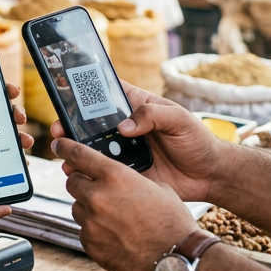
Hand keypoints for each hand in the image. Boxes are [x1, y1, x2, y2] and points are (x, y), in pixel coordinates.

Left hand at [0, 83, 32, 181]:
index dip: (2, 89)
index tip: (11, 90)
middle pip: (4, 114)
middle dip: (16, 113)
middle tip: (18, 118)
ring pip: (8, 135)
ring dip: (20, 136)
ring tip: (24, 142)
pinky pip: (4, 157)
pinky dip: (14, 159)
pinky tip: (21, 162)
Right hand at [49, 82, 227, 202]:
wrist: (210, 175)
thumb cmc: (198, 140)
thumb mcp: (179, 119)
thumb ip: (153, 115)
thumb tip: (124, 127)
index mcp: (136, 107)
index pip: (105, 95)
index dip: (84, 94)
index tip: (66, 96)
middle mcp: (125, 128)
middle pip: (91, 124)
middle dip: (71, 127)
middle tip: (60, 132)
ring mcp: (124, 151)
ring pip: (93, 150)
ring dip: (77, 153)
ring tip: (66, 158)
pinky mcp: (126, 173)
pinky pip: (103, 173)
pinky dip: (90, 174)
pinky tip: (80, 176)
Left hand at [54, 136, 196, 270]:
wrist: (177, 259)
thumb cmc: (172, 221)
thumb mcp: (156, 187)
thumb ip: (126, 179)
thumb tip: (111, 180)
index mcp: (115, 177)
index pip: (78, 155)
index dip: (65, 147)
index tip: (58, 144)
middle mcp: (97, 198)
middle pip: (72, 182)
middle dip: (82, 182)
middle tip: (96, 188)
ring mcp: (91, 223)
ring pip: (77, 207)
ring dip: (89, 207)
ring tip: (113, 216)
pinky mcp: (90, 245)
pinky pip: (84, 230)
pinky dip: (95, 230)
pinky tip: (115, 234)